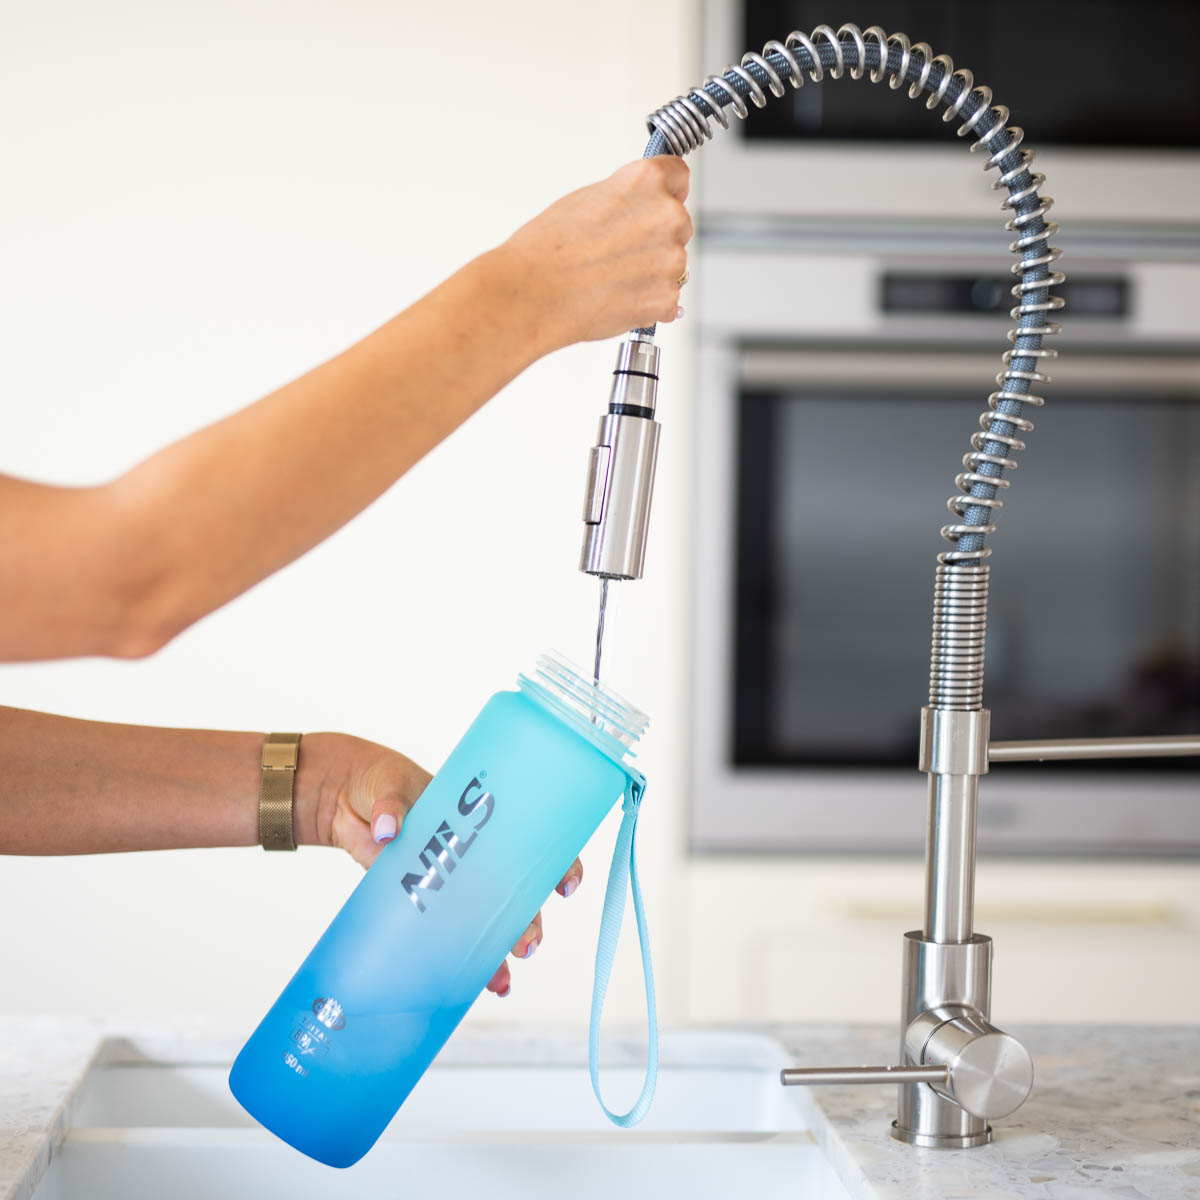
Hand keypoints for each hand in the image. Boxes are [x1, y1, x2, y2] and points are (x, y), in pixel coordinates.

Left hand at [295, 732, 582, 997]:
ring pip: (485, 919)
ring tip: (500, 980)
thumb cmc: (379, 778)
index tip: (564, 884)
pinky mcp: (417, 898)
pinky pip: (445, 932)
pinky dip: (457, 959)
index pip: (531, 838)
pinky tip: (469, 984)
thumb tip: (386, 829)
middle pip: (513, 891)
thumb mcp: (389, 783)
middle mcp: (472, 852)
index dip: (556, 862)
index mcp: (480, 817)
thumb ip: (390, 804)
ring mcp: (446, 879)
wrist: (340, 796)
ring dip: (497, 949)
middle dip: (527, 920)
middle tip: (526, 944)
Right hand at [497, 157, 692, 349]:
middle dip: (656, 239)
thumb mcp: (589, 199)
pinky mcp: (666, 298)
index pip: (678, 177)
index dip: (664, 194)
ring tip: (611, 279)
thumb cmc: (547, 249)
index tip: (654, 205)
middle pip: (678, 225)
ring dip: (651, 274)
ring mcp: (671, 260)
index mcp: (647, 181)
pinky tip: (617, 299)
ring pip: (673, 266)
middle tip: (618, 253)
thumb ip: (627, 198)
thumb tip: (640, 210)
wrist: (532, 294)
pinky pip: (667, 301)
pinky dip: (647, 304)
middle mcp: (667, 215)